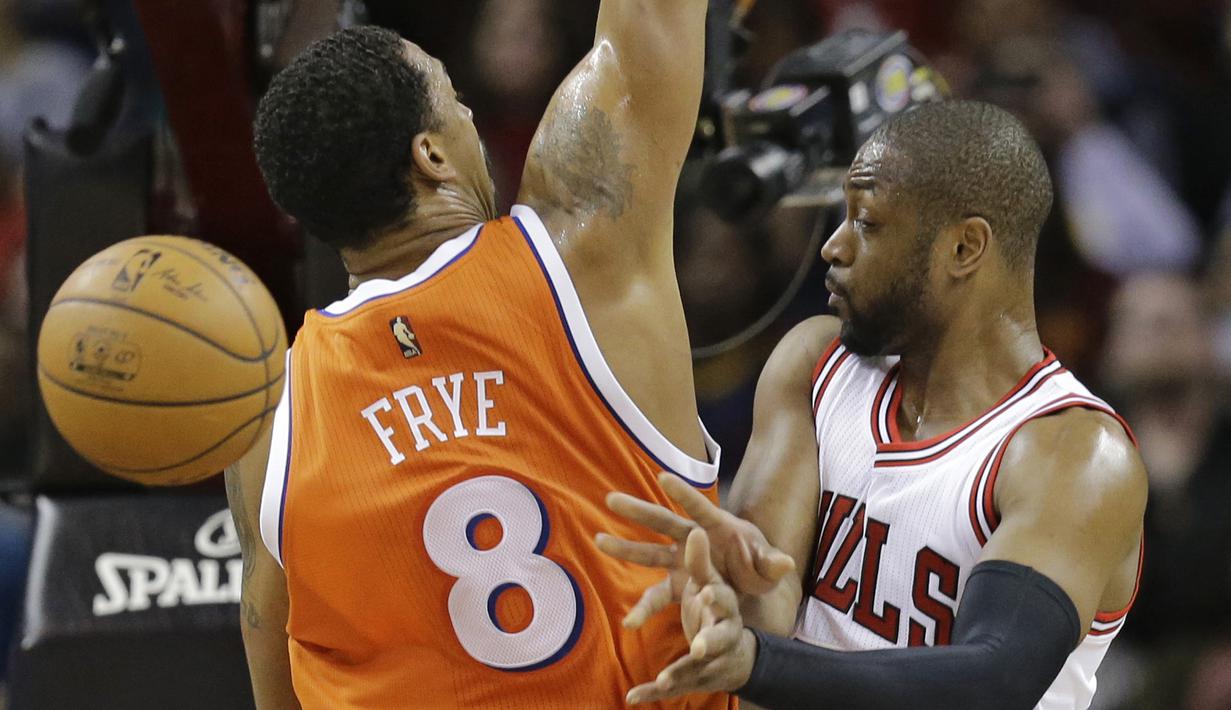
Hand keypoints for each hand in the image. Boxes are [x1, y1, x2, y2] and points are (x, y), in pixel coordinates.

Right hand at [595, 473, 794, 627]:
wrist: (750, 585)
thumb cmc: (758, 567)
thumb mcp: (768, 568)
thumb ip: (771, 564)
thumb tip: (785, 562)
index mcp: (716, 528)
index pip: (698, 508)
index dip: (682, 494)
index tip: (662, 477)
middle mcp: (692, 541)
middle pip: (662, 522)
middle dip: (638, 511)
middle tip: (611, 499)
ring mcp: (680, 562)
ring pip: (649, 553)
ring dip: (624, 548)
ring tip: (598, 540)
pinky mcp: (676, 585)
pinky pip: (656, 596)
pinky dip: (643, 609)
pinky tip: (629, 622)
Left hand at [626, 528, 757, 703]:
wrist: (736, 650)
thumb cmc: (717, 605)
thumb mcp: (711, 582)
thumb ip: (701, 561)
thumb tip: (698, 531)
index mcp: (727, 607)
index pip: (724, 601)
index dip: (716, 598)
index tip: (706, 595)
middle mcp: (722, 633)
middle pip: (718, 639)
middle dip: (709, 642)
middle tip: (699, 649)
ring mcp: (710, 659)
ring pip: (696, 668)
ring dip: (680, 674)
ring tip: (664, 683)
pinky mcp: (694, 677)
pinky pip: (674, 685)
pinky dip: (651, 692)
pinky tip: (632, 698)